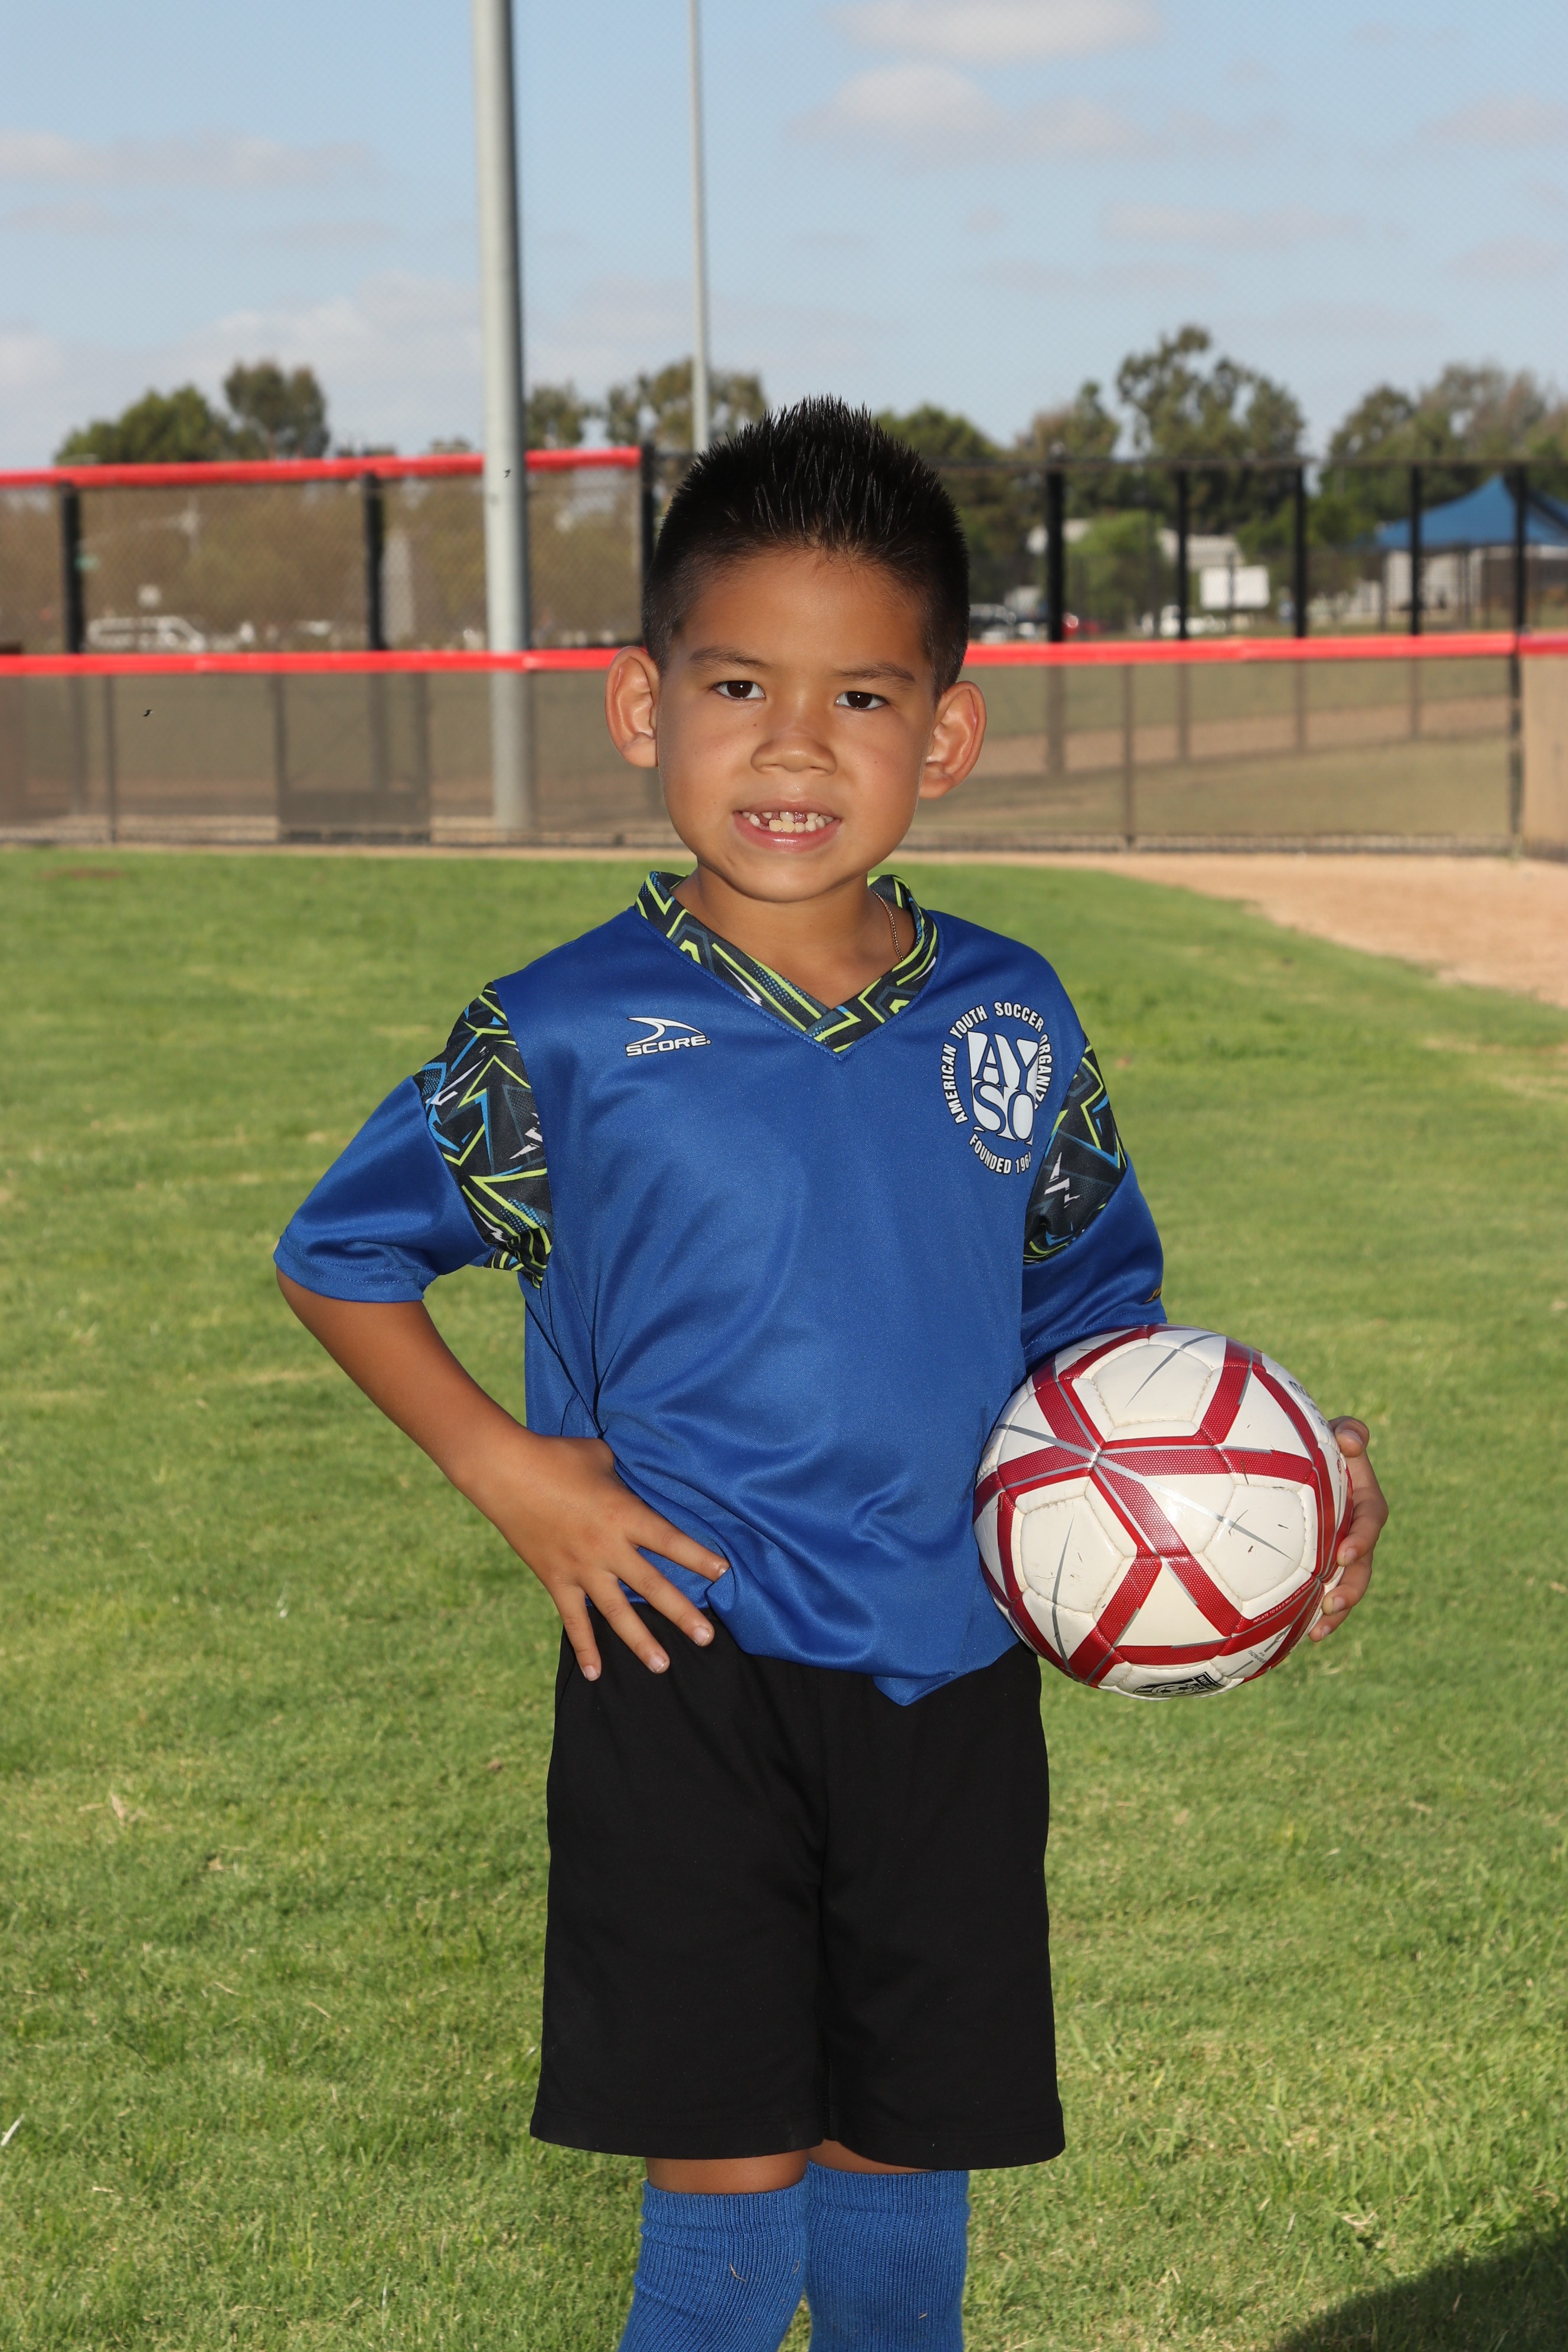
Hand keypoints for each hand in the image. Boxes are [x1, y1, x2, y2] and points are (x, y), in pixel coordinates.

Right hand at [472, 1429, 727, 1681]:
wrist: (505, 1470)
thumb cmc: (557, 1455)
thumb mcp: (601, 1456)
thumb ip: (624, 1476)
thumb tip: (635, 1478)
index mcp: (623, 1513)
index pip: (670, 1540)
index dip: (698, 1557)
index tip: (724, 1573)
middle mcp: (606, 1547)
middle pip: (651, 1585)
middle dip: (681, 1613)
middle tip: (707, 1638)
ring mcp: (580, 1568)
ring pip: (615, 1612)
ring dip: (639, 1641)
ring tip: (662, 1666)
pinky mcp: (555, 1579)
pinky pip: (572, 1619)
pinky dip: (583, 1647)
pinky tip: (594, 1674)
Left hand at [1310, 1418, 1385, 1641]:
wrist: (1296, 1457)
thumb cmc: (1318, 1441)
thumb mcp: (1335, 1430)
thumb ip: (1349, 1431)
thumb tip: (1353, 1440)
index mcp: (1363, 1500)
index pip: (1371, 1520)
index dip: (1362, 1539)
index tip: (1344, 1554)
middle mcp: (1354, 1529)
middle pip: (1362, 1565)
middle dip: (1352, 1588)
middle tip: (1332, 1604)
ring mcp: (1337, 1549)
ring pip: (1344, 1586)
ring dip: (1335, 1611)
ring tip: (1317, 1632)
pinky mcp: (1317, 1563)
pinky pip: (1320, 1591)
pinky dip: (1312, 1613)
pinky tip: (1297, 1635)